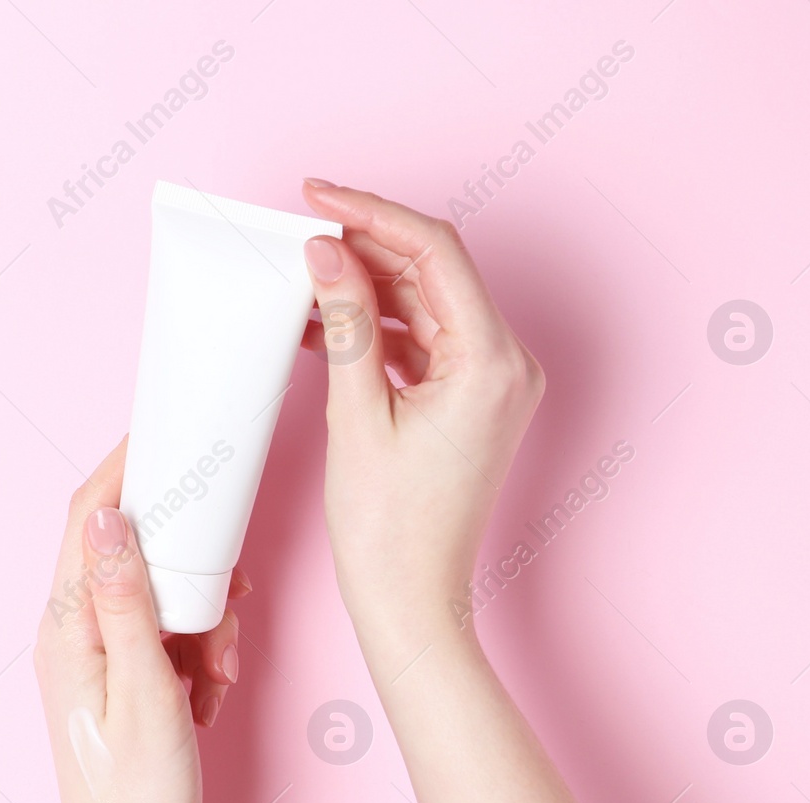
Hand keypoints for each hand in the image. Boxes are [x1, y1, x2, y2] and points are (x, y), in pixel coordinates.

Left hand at [34, 438, 246, 802]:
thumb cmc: (135, 800)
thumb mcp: (146, 692)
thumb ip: (129, 602)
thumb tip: (109, 519)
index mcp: (67, 628)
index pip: (89, 519)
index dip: (126, 467)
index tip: (170, 432)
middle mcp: (73, 633)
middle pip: (132, 550)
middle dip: (192, 567)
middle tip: (231, 608)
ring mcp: (97, 656)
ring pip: (160, 594)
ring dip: (204, 619)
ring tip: (221, 673)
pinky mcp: (123, 678)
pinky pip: (167, 634)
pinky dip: (200, 650)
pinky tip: (211, 692)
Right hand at [298, 180, 543, 651]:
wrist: (411, 600)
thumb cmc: (389, 528)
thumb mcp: (358, 413)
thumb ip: (345, 322)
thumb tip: (326, 251)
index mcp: (492, 361)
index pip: (435, 251)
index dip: (372, 213)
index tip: (318, 194)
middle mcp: (507, 363)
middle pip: (433, 272)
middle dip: (366, 246)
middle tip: (302, 231)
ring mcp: (492, 382)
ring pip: (425, 303)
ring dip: (367, 286)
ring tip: (304, 278)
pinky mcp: (471, 400)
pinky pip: (422, 341)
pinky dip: (376, 328)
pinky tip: (325, 323)